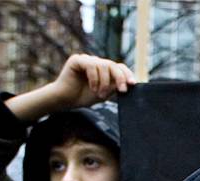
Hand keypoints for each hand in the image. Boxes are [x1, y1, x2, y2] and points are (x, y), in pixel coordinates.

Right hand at [6, 54, 135, 121]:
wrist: (66, 100)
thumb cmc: (84, 97)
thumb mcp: (105, 92)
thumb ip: (115, 86)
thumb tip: (130, 83)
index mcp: (104, 70)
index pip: (119, 67)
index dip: (127, 74)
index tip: (133, 84)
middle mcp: (96, 63)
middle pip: (113, 65)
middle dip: (120, 78)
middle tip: (122, 91)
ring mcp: (87, 60)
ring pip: (104, 65)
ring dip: (105, 82)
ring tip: (99, 93)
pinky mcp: (77, 60)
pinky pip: (91, 65)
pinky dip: (94, 78)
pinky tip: (92, 87)